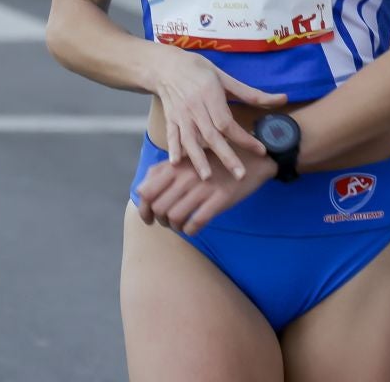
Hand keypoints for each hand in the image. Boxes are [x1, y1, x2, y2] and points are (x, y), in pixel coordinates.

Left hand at [135, 151, 274, 235]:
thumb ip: (161, 172)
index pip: (146, 192)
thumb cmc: (211, 163)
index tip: (149, 218)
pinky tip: (194, 228)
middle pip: (159, 208)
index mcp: (175, 166)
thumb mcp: (185, 160)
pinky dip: (191, 230)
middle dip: (160, 221)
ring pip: (175, 217)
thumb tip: (140, 192)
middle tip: (168, 223)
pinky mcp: (220, 199)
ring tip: (181, 225)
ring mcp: (203, 187)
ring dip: (175, 227)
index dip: (143, 209)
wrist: (249, 160)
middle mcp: (186, 176)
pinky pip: (196, 223)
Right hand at [145, 47, 286, 183]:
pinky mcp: (170, 119)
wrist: (166, 66)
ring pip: (190, 139)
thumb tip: (283, 99)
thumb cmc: (199, 69)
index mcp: (210, 95)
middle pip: (211, 135)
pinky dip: (173, 149)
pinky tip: (175, 164)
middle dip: (226, 156)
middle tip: (240, 175)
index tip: (260, 150)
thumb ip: (251, 93)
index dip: (244, 138)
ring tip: (207, 177)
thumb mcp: (225, 77)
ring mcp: (180, 115)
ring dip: (198, 159)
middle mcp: (195, 107)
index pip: (228, 122)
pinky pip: (171, 136)